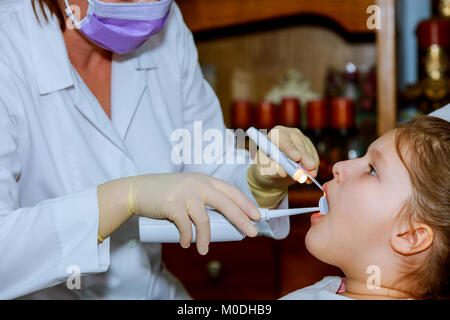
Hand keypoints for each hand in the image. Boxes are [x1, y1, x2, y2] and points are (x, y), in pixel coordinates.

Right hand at [131, 173, 260, 254]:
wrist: (138, 190)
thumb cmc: (166, 193)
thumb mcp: (188, 189)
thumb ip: (204, 199)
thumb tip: (223, 221)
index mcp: (204, 180)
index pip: (231, 191)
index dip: (246, 203)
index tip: (257, 216)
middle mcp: (198, 184)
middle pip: (226, 204)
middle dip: (242, 219)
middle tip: (251, 233)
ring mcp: (185, 194)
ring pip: (205, 219)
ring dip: (206, 238)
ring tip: (204, 250)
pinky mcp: (172, 204)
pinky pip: (185, 226)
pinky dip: (187, 237)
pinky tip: (186, 243)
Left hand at [247, 126, 319, 206]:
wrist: (273, 171)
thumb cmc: (266, 168)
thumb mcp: (264, 171)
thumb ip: (272, 170)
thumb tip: (282, 172)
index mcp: (273, 136)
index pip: (282, 139)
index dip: (290, 148)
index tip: (296, 158)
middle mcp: (287, 133)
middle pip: (298, 143)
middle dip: (305, 157)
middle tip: (310, 168)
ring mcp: (299, 138)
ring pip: (308, 149)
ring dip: (311, 163)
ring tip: (311, 176)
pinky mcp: (308, 145)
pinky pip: (313, 154)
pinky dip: (315, 166)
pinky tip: (312, 175)